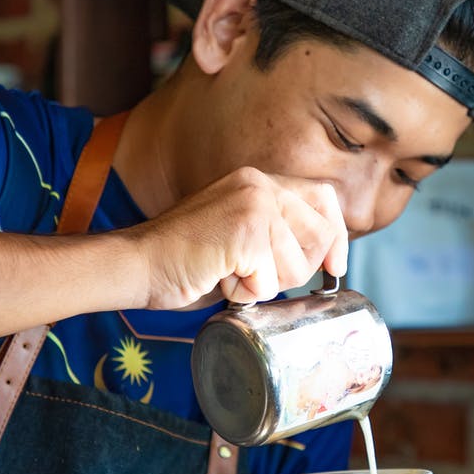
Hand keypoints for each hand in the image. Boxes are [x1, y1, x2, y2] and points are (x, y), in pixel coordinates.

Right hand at [126, 166, 347, 308]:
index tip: (333, 267)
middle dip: (296, 270)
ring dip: (265, 285)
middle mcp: (260, 184)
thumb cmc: (183, 259)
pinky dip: (245, 293)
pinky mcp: (246, 233)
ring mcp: (254, 205)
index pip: (324, 196)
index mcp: (259, 181)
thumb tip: (324, 257)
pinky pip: (269, 283)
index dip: (336, 235)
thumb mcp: (239, 233)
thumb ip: (276, 233)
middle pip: (320, 236)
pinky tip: (220, 279)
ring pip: (297, 266)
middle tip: (255, 274)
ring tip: (228, 272)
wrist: (136, 262)